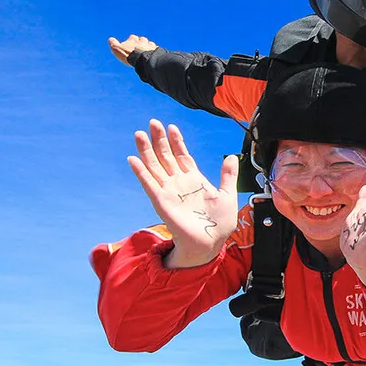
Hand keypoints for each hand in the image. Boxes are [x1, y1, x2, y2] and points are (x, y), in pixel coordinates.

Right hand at [108, 34, 157, 65]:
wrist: (143, 60)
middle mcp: (142, 41)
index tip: (130, 45)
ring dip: (148, 47)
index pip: (132, 38)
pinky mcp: (156, 50)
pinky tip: (153, 55)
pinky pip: (156, 49)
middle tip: (140, 49)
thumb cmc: (129, 55)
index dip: (131, 41)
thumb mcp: (117, 49)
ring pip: (150, 44)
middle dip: (141, 43)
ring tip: (147, 52)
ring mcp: (150, 45)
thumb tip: (110, 39)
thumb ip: (114, 44)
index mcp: (133, 40)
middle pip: (142, 39)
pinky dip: (155, 51)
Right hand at [128, 119, 239, 267]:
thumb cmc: (219, 223)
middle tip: (153, 122)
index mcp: (194, 180)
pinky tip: (133, 159)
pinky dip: (141, 172)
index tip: (172, 127)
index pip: (182, 155)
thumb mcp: (228, 194)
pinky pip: (149, 185)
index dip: (176, 141)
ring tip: (139, 134)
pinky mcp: (161, 202)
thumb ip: (228, 175)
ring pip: (154, 167)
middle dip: (159, 140)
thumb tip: (232, 157)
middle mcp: (179, 183)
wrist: (211, 243)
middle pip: (165, 157)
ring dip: (146, 151)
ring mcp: (169, 191)